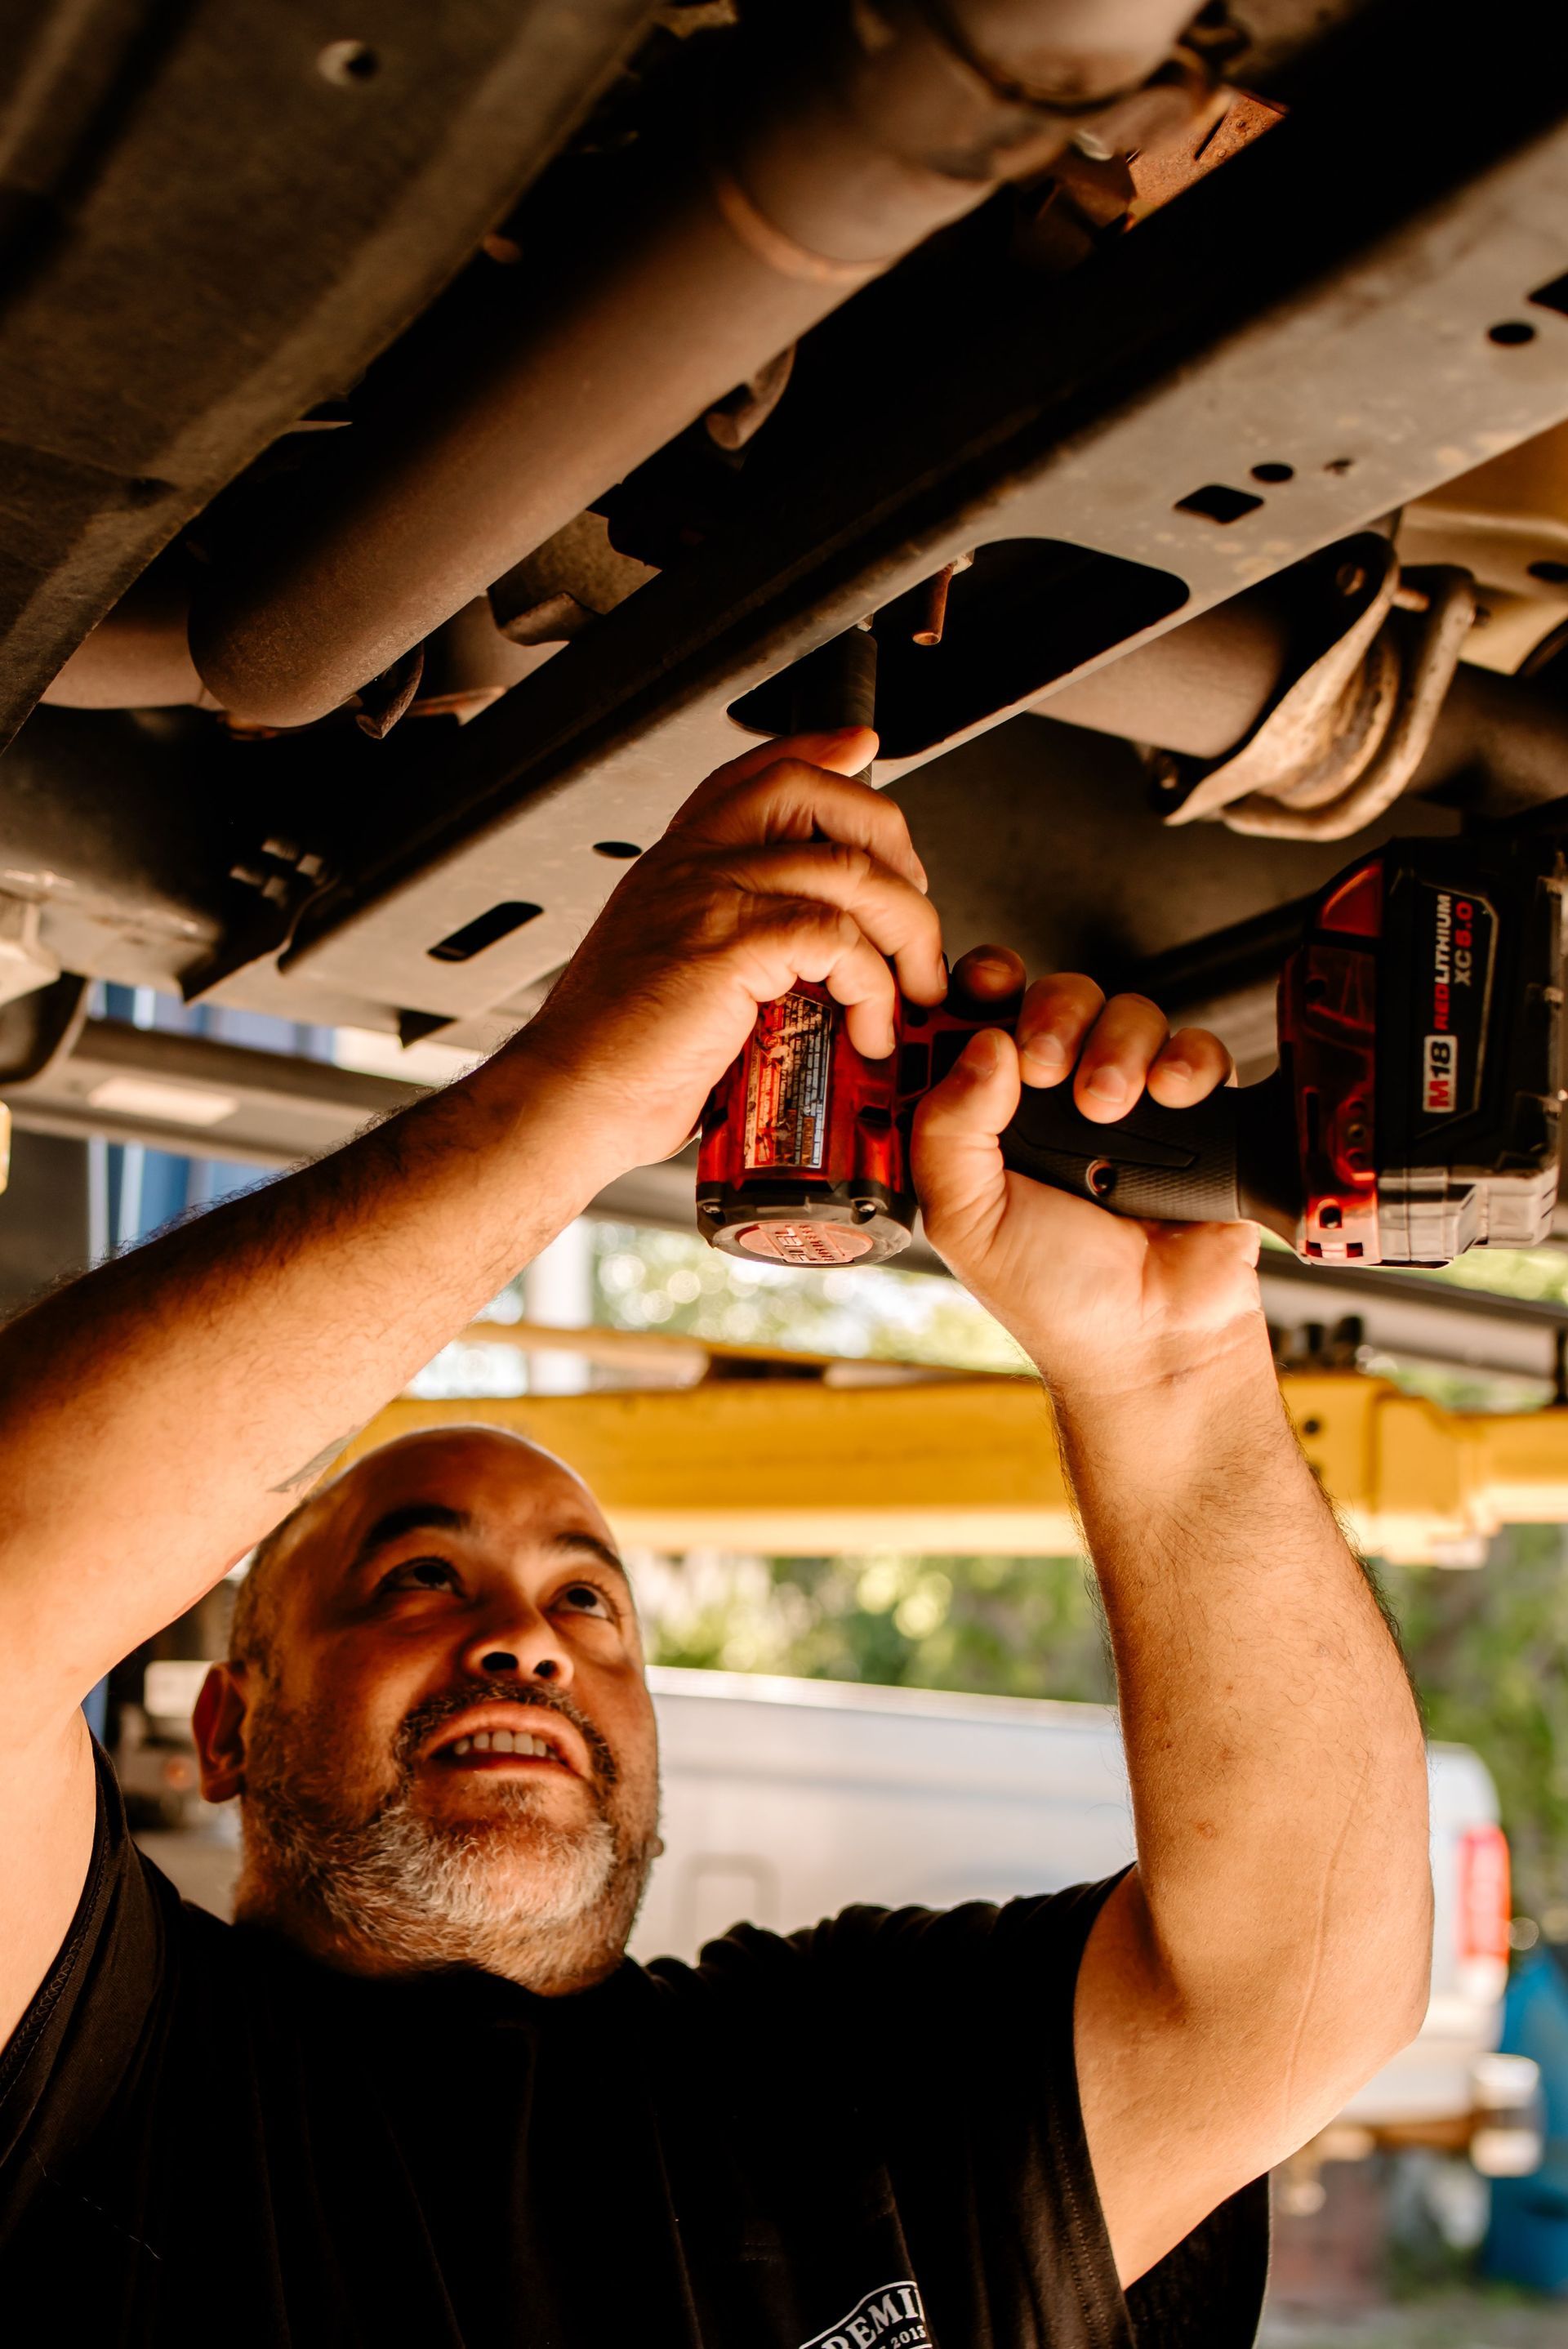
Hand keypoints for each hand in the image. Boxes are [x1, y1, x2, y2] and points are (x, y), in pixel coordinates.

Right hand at [518, 729, 945, 1181]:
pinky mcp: (729, 944)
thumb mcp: (677, 981)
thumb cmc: (619, 1063)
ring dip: (906, 933)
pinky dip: (874, 989)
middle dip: (890, 842)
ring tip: (907, 994)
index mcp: (679, 866)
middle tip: (912, 917)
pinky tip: (869, 1032)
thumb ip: (737, 949)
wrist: (568, 1101)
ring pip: (850, 870)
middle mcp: (693, 865)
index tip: (863, 747)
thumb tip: (812, 976)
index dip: (819, 750)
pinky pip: (838, 937)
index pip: (755, 774)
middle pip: (814, 792)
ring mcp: (710, 896)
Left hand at [911, 949, 1263, 1394]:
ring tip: (1109, 1108)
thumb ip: (949, 1130)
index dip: (980, 987)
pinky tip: (1171, 1099)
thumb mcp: (967, 1217)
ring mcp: (1128, 1100)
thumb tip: (982, 1044)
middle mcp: (1055, 1100)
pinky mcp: (1195, 1112)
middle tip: (1050, 1069)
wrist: (1151, 1341)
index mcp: (989, 1116)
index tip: (985, 986)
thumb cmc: (1054, 1294)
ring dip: (1118, 1045)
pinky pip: (1197, 1048)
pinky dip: (1186, 1061)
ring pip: (1127, 1012)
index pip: (979, 1018)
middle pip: (1057, 998)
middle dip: (1055, 1017)